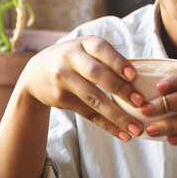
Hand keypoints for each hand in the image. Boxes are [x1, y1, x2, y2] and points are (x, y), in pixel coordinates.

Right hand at [17, 36, 145, 140]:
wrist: (35, 74)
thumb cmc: (71, 60)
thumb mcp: (83, 50)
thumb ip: (105, 59)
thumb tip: (141, 79)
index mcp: (82, 43)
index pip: (101, 49)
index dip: (117, 61)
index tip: (134, 75)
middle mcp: (70, 58)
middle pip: (97, 74)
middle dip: (120, 89)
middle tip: (141, 103)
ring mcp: (64, 78)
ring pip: (93, 98)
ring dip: (116, 115)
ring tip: (136, 128)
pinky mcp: (61, 97)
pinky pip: (87, 113)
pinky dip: (106, 125)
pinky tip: (122, 134)